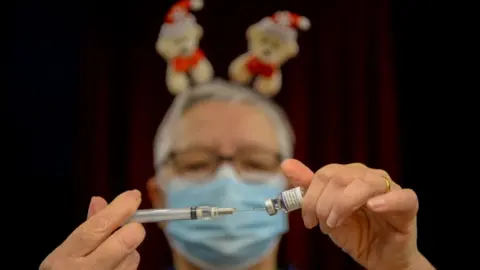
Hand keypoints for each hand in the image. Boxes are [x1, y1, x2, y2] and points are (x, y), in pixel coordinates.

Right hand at [40, 190, 145, 269]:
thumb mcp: (65, 253)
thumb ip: (87, 228)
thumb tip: (100, 200)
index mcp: (63, 258)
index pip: (95, 229)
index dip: (118, 210)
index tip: (134, 196)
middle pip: (119, 246)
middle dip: (133, 231)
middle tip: (136, 226)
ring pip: (130, 261)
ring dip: (131, 253)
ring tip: (118, 254)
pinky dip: (128, 267)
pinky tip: (117, 267)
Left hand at [282, 159, 432, 269]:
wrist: (380, 257)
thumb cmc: (356, 233)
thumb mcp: (326, 212)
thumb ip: (308, 188)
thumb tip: (286, 164)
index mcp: (350, 176)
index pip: (325, 173)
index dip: (310, 196)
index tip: (307, 220)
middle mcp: (369, 177)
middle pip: (340, 177)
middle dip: (323, 203)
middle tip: (321, 225)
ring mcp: (390, 189)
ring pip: (365, 184)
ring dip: (343, 205)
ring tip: (336, 223)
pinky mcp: (408, 206)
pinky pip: (403, 197)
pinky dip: (387, 201)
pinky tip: (373, 207)